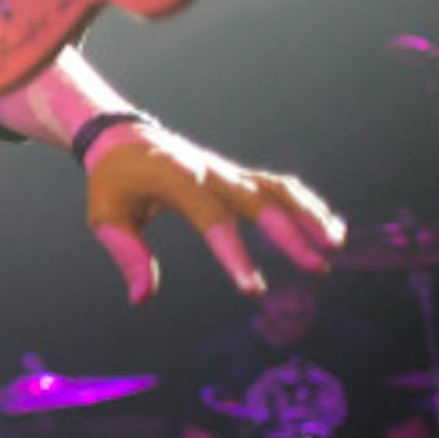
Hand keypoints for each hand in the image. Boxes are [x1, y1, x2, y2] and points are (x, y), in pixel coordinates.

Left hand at [84, 123, 345, 303]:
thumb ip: (127, 254)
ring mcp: (226, 171)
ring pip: (276, 188)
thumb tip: (141, 298)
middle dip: (289, 234)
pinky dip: (304, 203)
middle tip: (316, 268)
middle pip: (257, 200)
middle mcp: (208, 171)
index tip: (252, 289)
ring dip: (308, 214)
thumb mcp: (104, 215)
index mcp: (175, 178)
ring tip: (334, 247)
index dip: (234, 253)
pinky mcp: (236, 175)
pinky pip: (276, 186)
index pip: (211, 217)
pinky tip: (327, 228)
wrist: (120, 138)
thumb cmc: (112, 181)